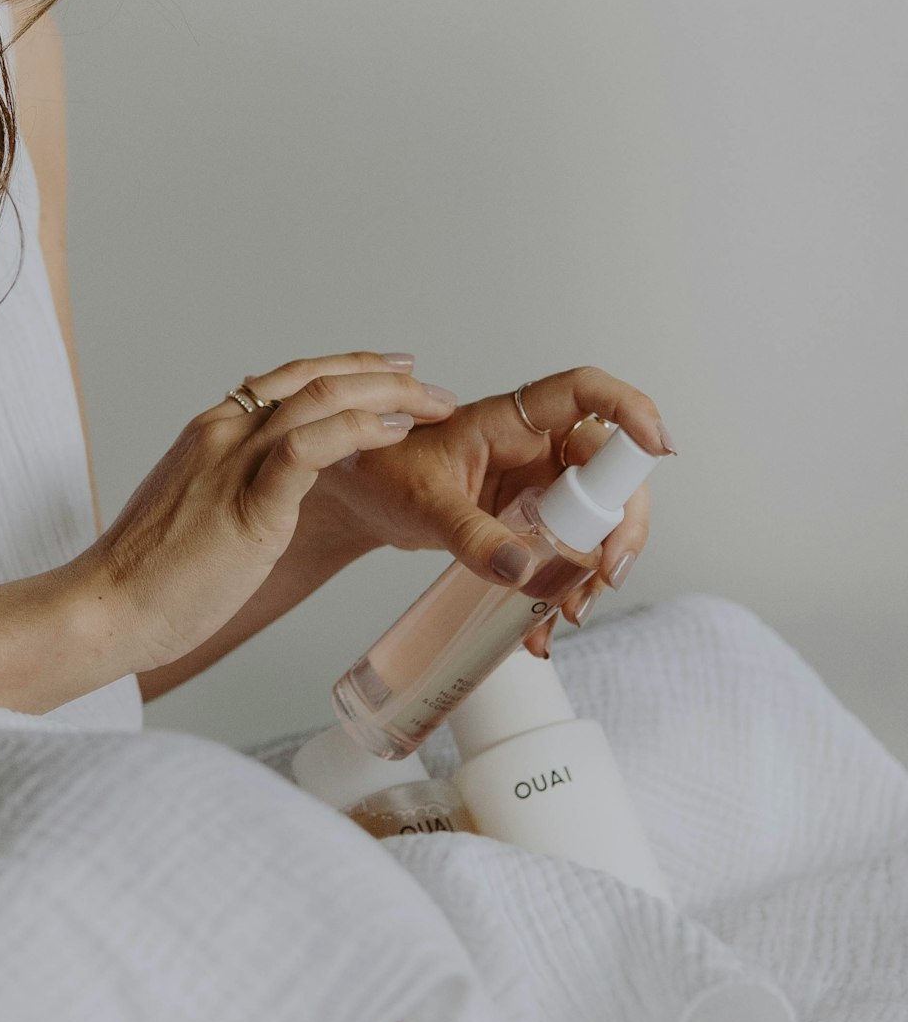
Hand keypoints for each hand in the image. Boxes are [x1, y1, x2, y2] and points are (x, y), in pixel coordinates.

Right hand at [77, 353, 458, 670]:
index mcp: (210, 433)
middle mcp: (222, 433)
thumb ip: (230, 492)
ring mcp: (232, 464)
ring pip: (321, 399)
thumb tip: (266, 497)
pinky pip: (312, 449)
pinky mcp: (247, 505)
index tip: (392, 372)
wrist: (104, 608)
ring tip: (431, 405)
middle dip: (383, 374)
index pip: (290, 380)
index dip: (349, 370)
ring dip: (388, 395)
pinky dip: (360, 431)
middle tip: (432, 386)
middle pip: (315, 377)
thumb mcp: (196, 516)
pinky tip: (395, 432)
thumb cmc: (148, 578)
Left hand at [311, 365, 674, 654]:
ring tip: (570, 613)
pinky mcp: (531, 525)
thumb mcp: (424, 502)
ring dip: (596, 569)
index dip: (629, 409)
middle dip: (621, 527)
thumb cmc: (385, 474)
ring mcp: (539, 488)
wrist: (362, 500)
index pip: (585, 394)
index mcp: (514, 421)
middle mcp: (537, 448)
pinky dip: (561, 592)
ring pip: (597, 521)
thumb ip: (469, 535)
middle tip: (606, 576)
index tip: (659, 446)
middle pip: (611, 472)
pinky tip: (540, 627)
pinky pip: (565, 555)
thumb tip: (520, 571)